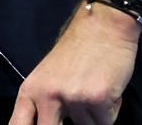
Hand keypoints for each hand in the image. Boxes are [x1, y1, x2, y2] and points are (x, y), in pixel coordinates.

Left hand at [9, 2, 138, 124]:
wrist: (102, 25)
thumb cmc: (77, 50)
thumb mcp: (48, 76)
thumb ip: (43, 104)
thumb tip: (46, 123)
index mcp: (31, 90)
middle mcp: (48, 95)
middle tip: (75, 103)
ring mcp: (72, 98)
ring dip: (93, 117)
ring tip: (94, 92)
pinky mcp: (98, 99)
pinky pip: (106, 122)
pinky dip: (110, 111)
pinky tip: (107, 90)